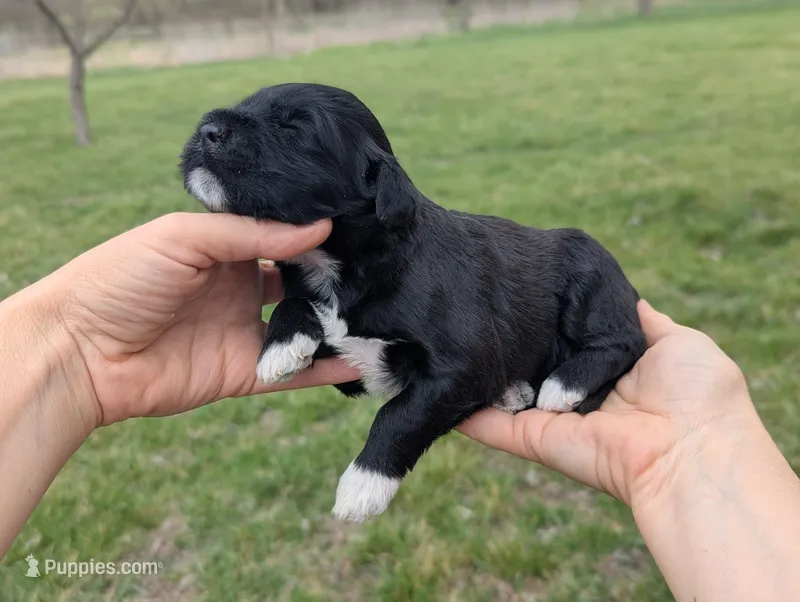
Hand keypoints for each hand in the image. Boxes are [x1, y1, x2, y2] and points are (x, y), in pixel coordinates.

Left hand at [40, 212, 358, 425]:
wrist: (78, 351)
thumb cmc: (121, 278)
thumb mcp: (184, 237)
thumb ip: (251, 232)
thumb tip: (319, 228)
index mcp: (223, 248)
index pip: (280, 235)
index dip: (313, 232)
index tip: (356, 224)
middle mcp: (238, 287)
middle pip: (298, 281)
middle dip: (332, 276)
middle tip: (377, 268)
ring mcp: (242, 331)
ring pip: (301, 326)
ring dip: (335, 321)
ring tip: (380, 309)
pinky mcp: (242, 372)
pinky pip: (291, 371)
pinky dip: (325, 368)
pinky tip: (362, 358)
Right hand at [458, 300, 757, 507]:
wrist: (692, 451)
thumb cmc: (696, 392)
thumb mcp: (676, 340)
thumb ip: (639, 318)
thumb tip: (625, 295)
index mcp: (610, 365)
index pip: (567, 336)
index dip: (546, 315)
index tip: (520, 287)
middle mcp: (578, 389)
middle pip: (533, 360)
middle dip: (509, 339)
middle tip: (477, 306)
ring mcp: (554, 415)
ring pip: (507, 390)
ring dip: (479, 370)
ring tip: (444, 335)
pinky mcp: (535, 437)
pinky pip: (490, 423)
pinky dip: (463, 410)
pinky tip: (435, 383)